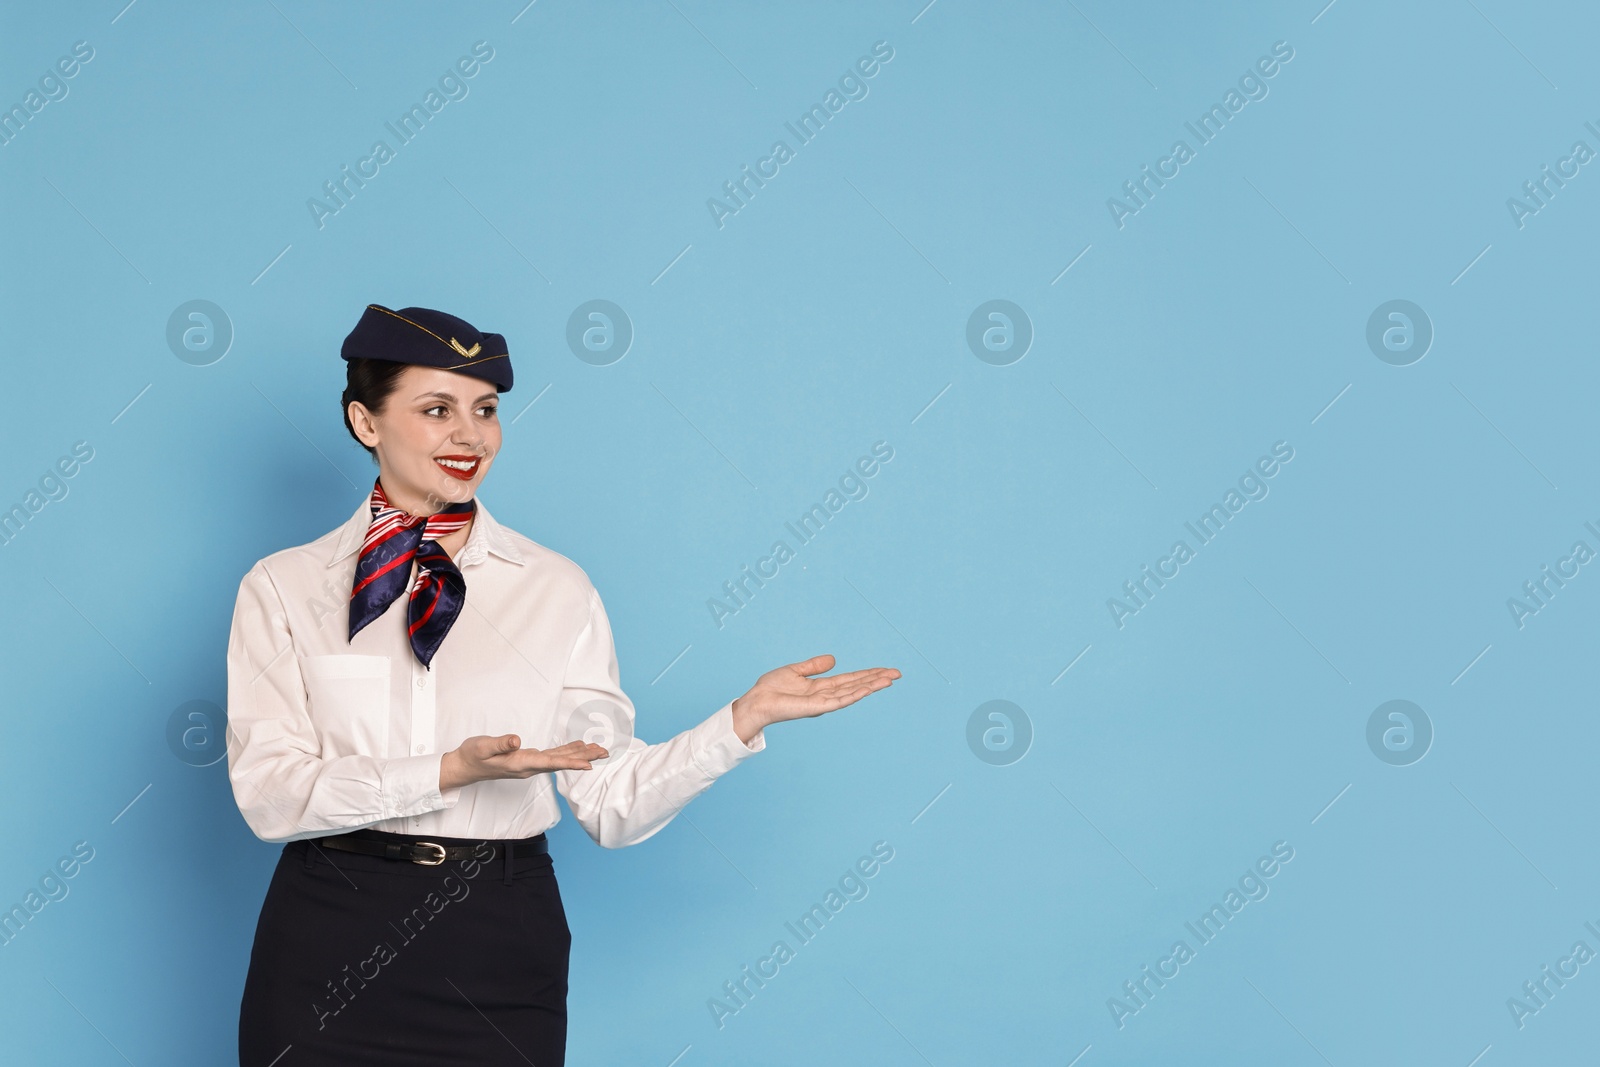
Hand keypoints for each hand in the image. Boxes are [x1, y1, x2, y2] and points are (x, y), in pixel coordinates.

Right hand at [440, 735, 608, 791]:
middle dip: (584, 758)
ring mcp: (530, 765)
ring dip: (580, 755)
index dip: (570, 763)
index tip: (588, 765)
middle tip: (605, 752)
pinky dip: (567, 752)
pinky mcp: (528, 760)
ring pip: (559, 759)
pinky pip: (553, 756)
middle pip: (561, 762)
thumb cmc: (473, 755)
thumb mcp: (483, 746)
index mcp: (521, 764)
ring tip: (599, 750)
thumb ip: (500, 744)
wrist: (465, 767)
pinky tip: (578, 748)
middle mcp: (529, 767)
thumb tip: (516, 740)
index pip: (550, 763)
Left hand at [730, 654, 900, 743]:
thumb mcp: (796, 671)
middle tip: (898, 673)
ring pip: (853, 692)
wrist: (757, 701)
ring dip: (872, 686)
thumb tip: (834, 659)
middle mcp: (826, 695)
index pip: (851, 679)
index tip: (886, 670)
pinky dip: (855, 694)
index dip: (868, 674)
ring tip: (889, 679)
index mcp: (822, 687)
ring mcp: (823, 702)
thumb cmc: (771, 688)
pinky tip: (868, 689)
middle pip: (857, 685)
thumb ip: (815, 666)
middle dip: (877, 679)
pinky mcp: (817, 707)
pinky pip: (840, 700)